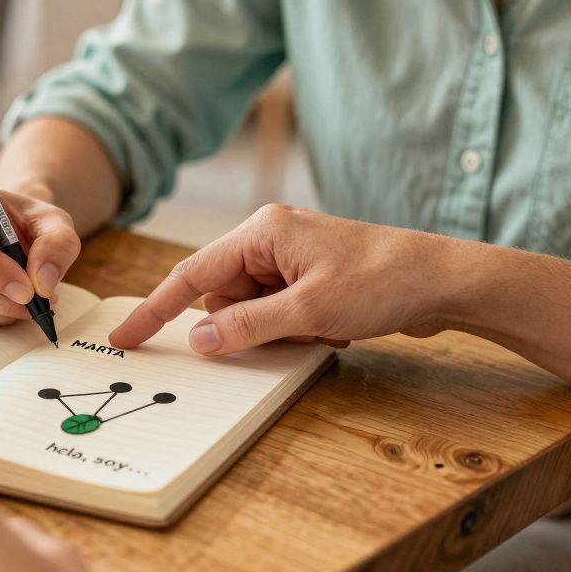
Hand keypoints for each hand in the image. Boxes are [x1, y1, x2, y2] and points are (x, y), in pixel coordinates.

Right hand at [110, 205, 468, 354]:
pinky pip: (279, 314)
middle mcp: (271, 240)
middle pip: (223, 296)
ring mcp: (291, 261)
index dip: (156, 308)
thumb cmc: (382, 280)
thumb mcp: (309, 311)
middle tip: (290, 329)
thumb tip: (199, 339)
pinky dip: (297, 329)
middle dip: (245, 325)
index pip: (192, 274)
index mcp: (262, 232)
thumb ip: (247, 326)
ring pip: (251, 311)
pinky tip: (335, 325)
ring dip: (277, 330)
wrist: (444, 280)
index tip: (127, 336)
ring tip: (323, 324)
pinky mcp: (310, 279)